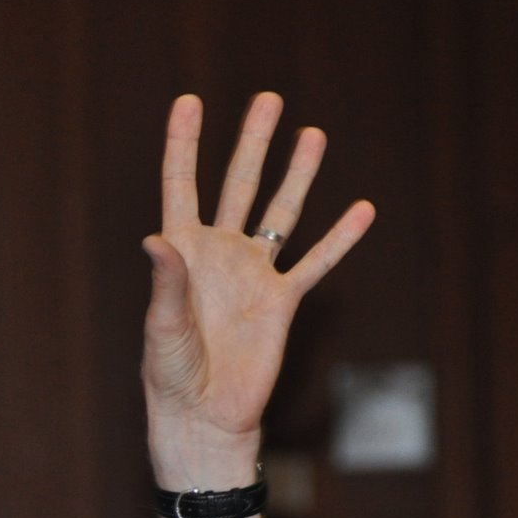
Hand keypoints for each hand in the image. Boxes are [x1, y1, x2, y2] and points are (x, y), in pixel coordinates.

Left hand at [142, 92, 375, 482]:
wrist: (205, 418)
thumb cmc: (171, 375)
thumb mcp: (163, 327)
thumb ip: (166, 283)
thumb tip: (155, 240)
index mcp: (182, 253)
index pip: (181, 185)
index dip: (184, 143)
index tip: (189, 101)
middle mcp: (219, 255)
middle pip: (238, 185)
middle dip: (252, 143)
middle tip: (268, 100)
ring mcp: (253, 275)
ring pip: (281, 212)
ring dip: (296, 174)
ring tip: (312, 133)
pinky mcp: (282, 302)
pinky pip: (316, 262)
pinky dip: (340, 238)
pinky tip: (362, 208)